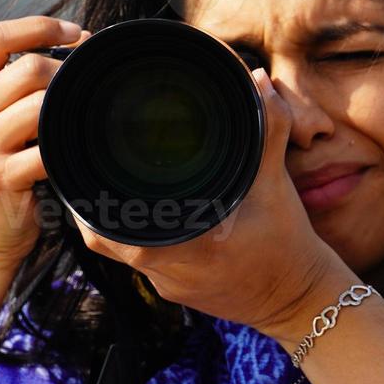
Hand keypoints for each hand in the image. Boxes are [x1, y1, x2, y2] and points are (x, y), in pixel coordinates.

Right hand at [0, 15, 90, 272]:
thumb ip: (3, 88)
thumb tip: (69, 46)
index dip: (37, 26)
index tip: (74, 32)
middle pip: (26, 68)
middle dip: (67, 70)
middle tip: (89, 80)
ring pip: (41, 104)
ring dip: (72, 105)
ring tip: (86, 112)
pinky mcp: (1, 177)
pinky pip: (48, 148)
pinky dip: (71, 143)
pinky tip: (83, 144)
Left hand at [74, 66, 353, 335]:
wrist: (300, 302)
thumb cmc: (288, 245)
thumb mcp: (277, 184)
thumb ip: (268, 130)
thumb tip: (259, 82)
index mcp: (184, 244)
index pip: (110, 227)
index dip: (87, 201)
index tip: (83, 167)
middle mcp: (167, 270)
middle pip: (103, 240)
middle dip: (90, 205)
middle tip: (87, 167)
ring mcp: (170, 285)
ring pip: (121, 253)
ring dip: (112, 221)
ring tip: (110, 185)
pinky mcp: (179, 291)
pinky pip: (145, 261)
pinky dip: (139, 236)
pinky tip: (147, 213)